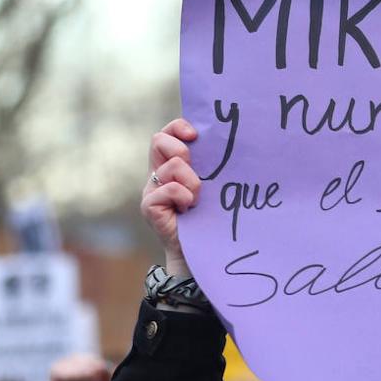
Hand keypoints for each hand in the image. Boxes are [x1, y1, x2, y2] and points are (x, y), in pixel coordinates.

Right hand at [142, 118, 200, 265]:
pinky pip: (168, 189)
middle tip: (196, 174)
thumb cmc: (209, 219)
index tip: (195, 135)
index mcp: (171, 166)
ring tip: (197, 201)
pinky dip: (184, 196)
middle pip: (159, 140)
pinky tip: (188, 210)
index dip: (178, 127)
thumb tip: (230, 144)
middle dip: (181, 151)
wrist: (198, 253)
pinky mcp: (149, 207)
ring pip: (170, 166)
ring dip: (192, 182)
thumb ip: (211, 167)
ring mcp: (151, 190)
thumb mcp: (212, 187)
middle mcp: (157, 175)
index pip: (167, 134)